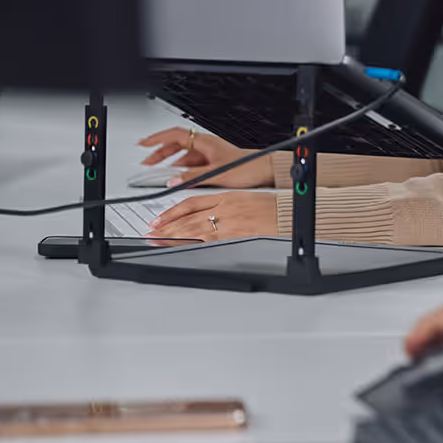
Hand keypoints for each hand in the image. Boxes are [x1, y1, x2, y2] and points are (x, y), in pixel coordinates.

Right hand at [136, 127, 271, 187]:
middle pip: (176, 144)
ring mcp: (210, 153)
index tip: (143, 143)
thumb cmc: (247, 167)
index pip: (174, 135)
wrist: (266, 171)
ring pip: (184, 154)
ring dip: (170, 161)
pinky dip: (182, 168)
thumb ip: (193, 176)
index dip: (157, 138)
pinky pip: (192, 162)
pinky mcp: (213, 161)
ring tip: (158, 170)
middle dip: (159, 151)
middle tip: (146, 160)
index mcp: (205, 142)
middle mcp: (206, 145)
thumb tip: (173, 180)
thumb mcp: (216, 174)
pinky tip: (178, 176)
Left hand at [147, 191, 276, 240]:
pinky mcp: (235, 233)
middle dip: (167, 225)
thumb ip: (227, 207)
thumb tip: (209, 217)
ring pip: (193, 227)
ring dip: (173, 234)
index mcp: (227, 196)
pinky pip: (207, 239)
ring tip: (158, 239)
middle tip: (152, 231)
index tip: (161, 219)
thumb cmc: (275, 209)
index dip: (173, 211)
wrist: (290, 214)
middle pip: (188, 216)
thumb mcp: (248, 200)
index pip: (192, 202)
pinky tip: (181, 246)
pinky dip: (191, 242)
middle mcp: (224, 207)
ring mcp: (228, 221)